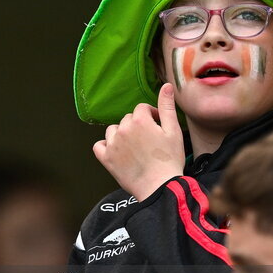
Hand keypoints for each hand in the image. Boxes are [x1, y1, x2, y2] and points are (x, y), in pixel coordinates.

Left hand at [93, 83, 184, 199]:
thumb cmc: (169, 160)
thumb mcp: (173, 131)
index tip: (158, 127)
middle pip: (128, 119)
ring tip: (134, 146)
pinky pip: (99, 146)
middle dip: (138, 126)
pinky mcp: (106, 159)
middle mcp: (123, 129)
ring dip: (122, 134)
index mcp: (139, 120)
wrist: (159, 186)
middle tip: (149, 140)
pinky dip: (106, 146)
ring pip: (113, 130)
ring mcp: (112, 144)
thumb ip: (167, 107)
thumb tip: (166, 86)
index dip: (152, 116)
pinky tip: (116, 151)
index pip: (142, 109)